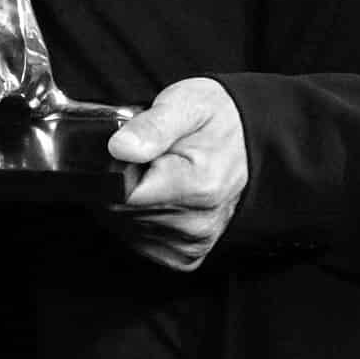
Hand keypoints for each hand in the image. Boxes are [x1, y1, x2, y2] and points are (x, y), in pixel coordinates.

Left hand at [106, 77, 247, 269]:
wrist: (245, 138)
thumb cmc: (213, 119)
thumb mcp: (185, 104)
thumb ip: (152, 126)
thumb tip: (120, 147)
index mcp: (198, 186)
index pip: (122, 193)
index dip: (115, 172)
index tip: (130, 153)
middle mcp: (199, 222)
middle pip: (121, 213)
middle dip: (121, 185)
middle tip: (147, 160)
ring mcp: (194, 242)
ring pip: (127, 227)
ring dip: (130, 203)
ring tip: (156, 176)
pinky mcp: (187, 254)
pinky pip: (142, 242)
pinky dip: (141, 221)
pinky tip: (159, 197)